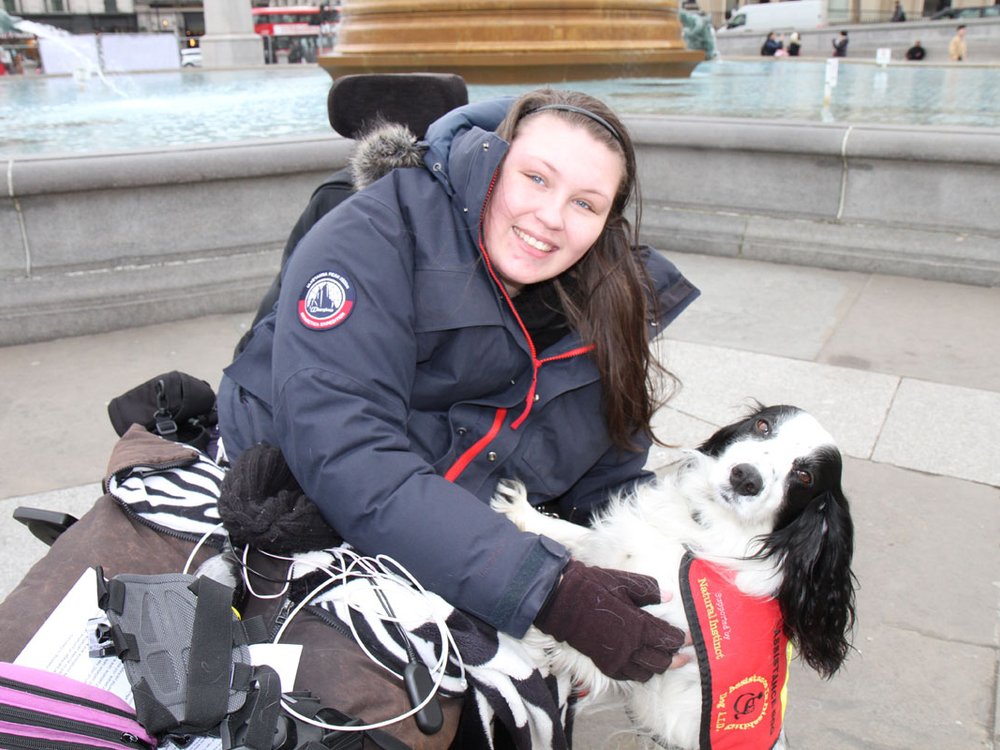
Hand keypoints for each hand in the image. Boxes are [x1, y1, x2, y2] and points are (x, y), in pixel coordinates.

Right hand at [534, 560, 685, 681]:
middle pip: (662, 660)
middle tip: (685, 654)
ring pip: (647, 672)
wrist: (561, 602)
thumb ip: (649, 590)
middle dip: (676, 657)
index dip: (683, 638)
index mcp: (638, 626)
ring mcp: (617, 659)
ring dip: (658, 666)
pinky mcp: (605, 665)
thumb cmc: (593, 588)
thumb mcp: (624, 582)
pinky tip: (642, 665)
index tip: (692, 637)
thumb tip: (669, 597)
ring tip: (665, 659)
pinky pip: (629, 677)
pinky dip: (639, 673)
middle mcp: (630, 648)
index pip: (669, 638)